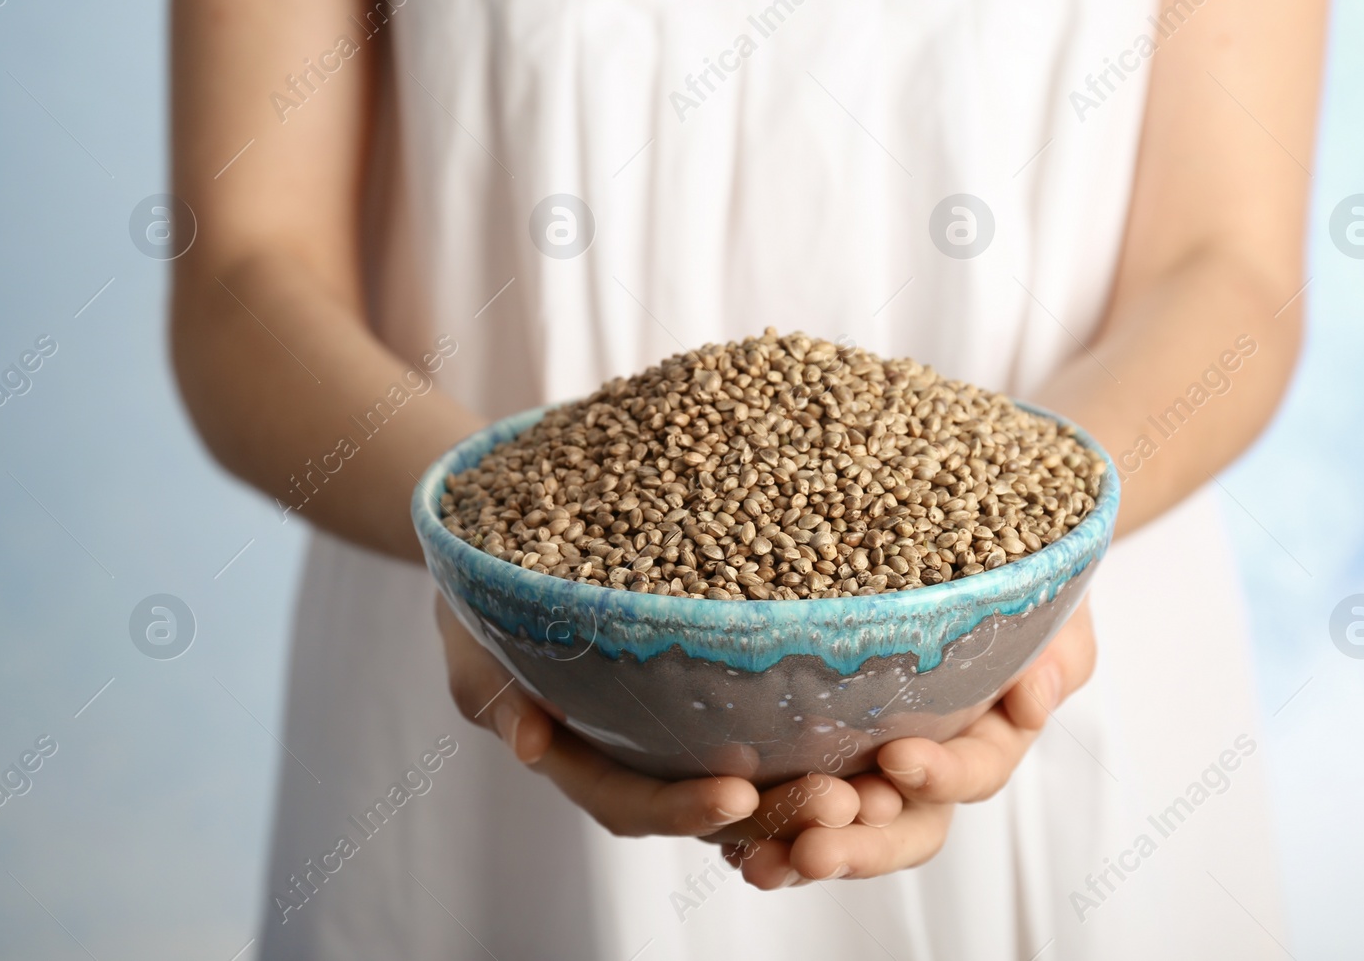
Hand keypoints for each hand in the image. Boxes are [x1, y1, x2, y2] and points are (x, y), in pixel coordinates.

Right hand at [435, 596, 871, 838]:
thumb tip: (528, 744)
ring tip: (885, 778)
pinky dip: (827, 733)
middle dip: (780, 814)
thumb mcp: (475, 639)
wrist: (510, 549)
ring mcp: (688, 728)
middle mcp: (647, 757)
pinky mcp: (725, 688)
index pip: (635, 802)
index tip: (738, 792)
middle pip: (715, 807)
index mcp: (586, 761)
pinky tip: (889, 720)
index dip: (683, 807)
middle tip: (844, 803)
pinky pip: (778, 723)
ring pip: (762, 777)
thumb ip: (496, 690)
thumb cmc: (484, 596)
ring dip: (820, 786)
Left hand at [720, 599, 1097, 887]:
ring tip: (758, 861)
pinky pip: (783, 805)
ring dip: (799, 851)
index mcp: (983, 738)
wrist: (947, 548)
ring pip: (839, 831)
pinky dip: (755, 825)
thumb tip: (1035, 697)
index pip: (970, 774)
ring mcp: (863, 767)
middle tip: (816, 849)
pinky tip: (725, 832)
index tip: (898, 755)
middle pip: (900, 830)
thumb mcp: (1048, 602)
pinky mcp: (805, 754)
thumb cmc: (1007, 574)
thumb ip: (1059, 650)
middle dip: (860, 848)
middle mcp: (921, 767)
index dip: (940, 774)